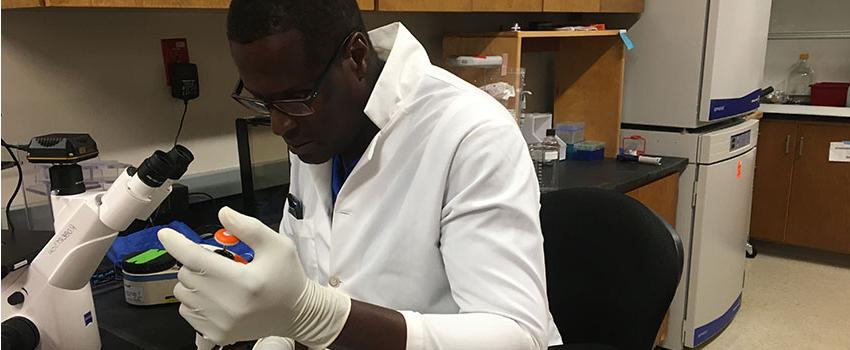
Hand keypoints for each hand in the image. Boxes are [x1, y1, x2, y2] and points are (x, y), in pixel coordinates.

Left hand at [158, 207, 350, 347]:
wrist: (296, 314)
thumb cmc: (287, 279)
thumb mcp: (277, 245)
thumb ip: (248, 228)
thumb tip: (223, 215)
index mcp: (244, 281)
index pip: (197, 258)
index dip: (177, 243)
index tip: (166, 234)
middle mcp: (229, 305)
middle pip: (187, 273)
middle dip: (197, 262)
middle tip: (221, 262)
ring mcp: (220, 323)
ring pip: (183, 293)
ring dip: (195, 281)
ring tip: (219, 281)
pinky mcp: (215, 334)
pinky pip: (187, 311)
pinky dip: (195, 300)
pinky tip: (217, 297)